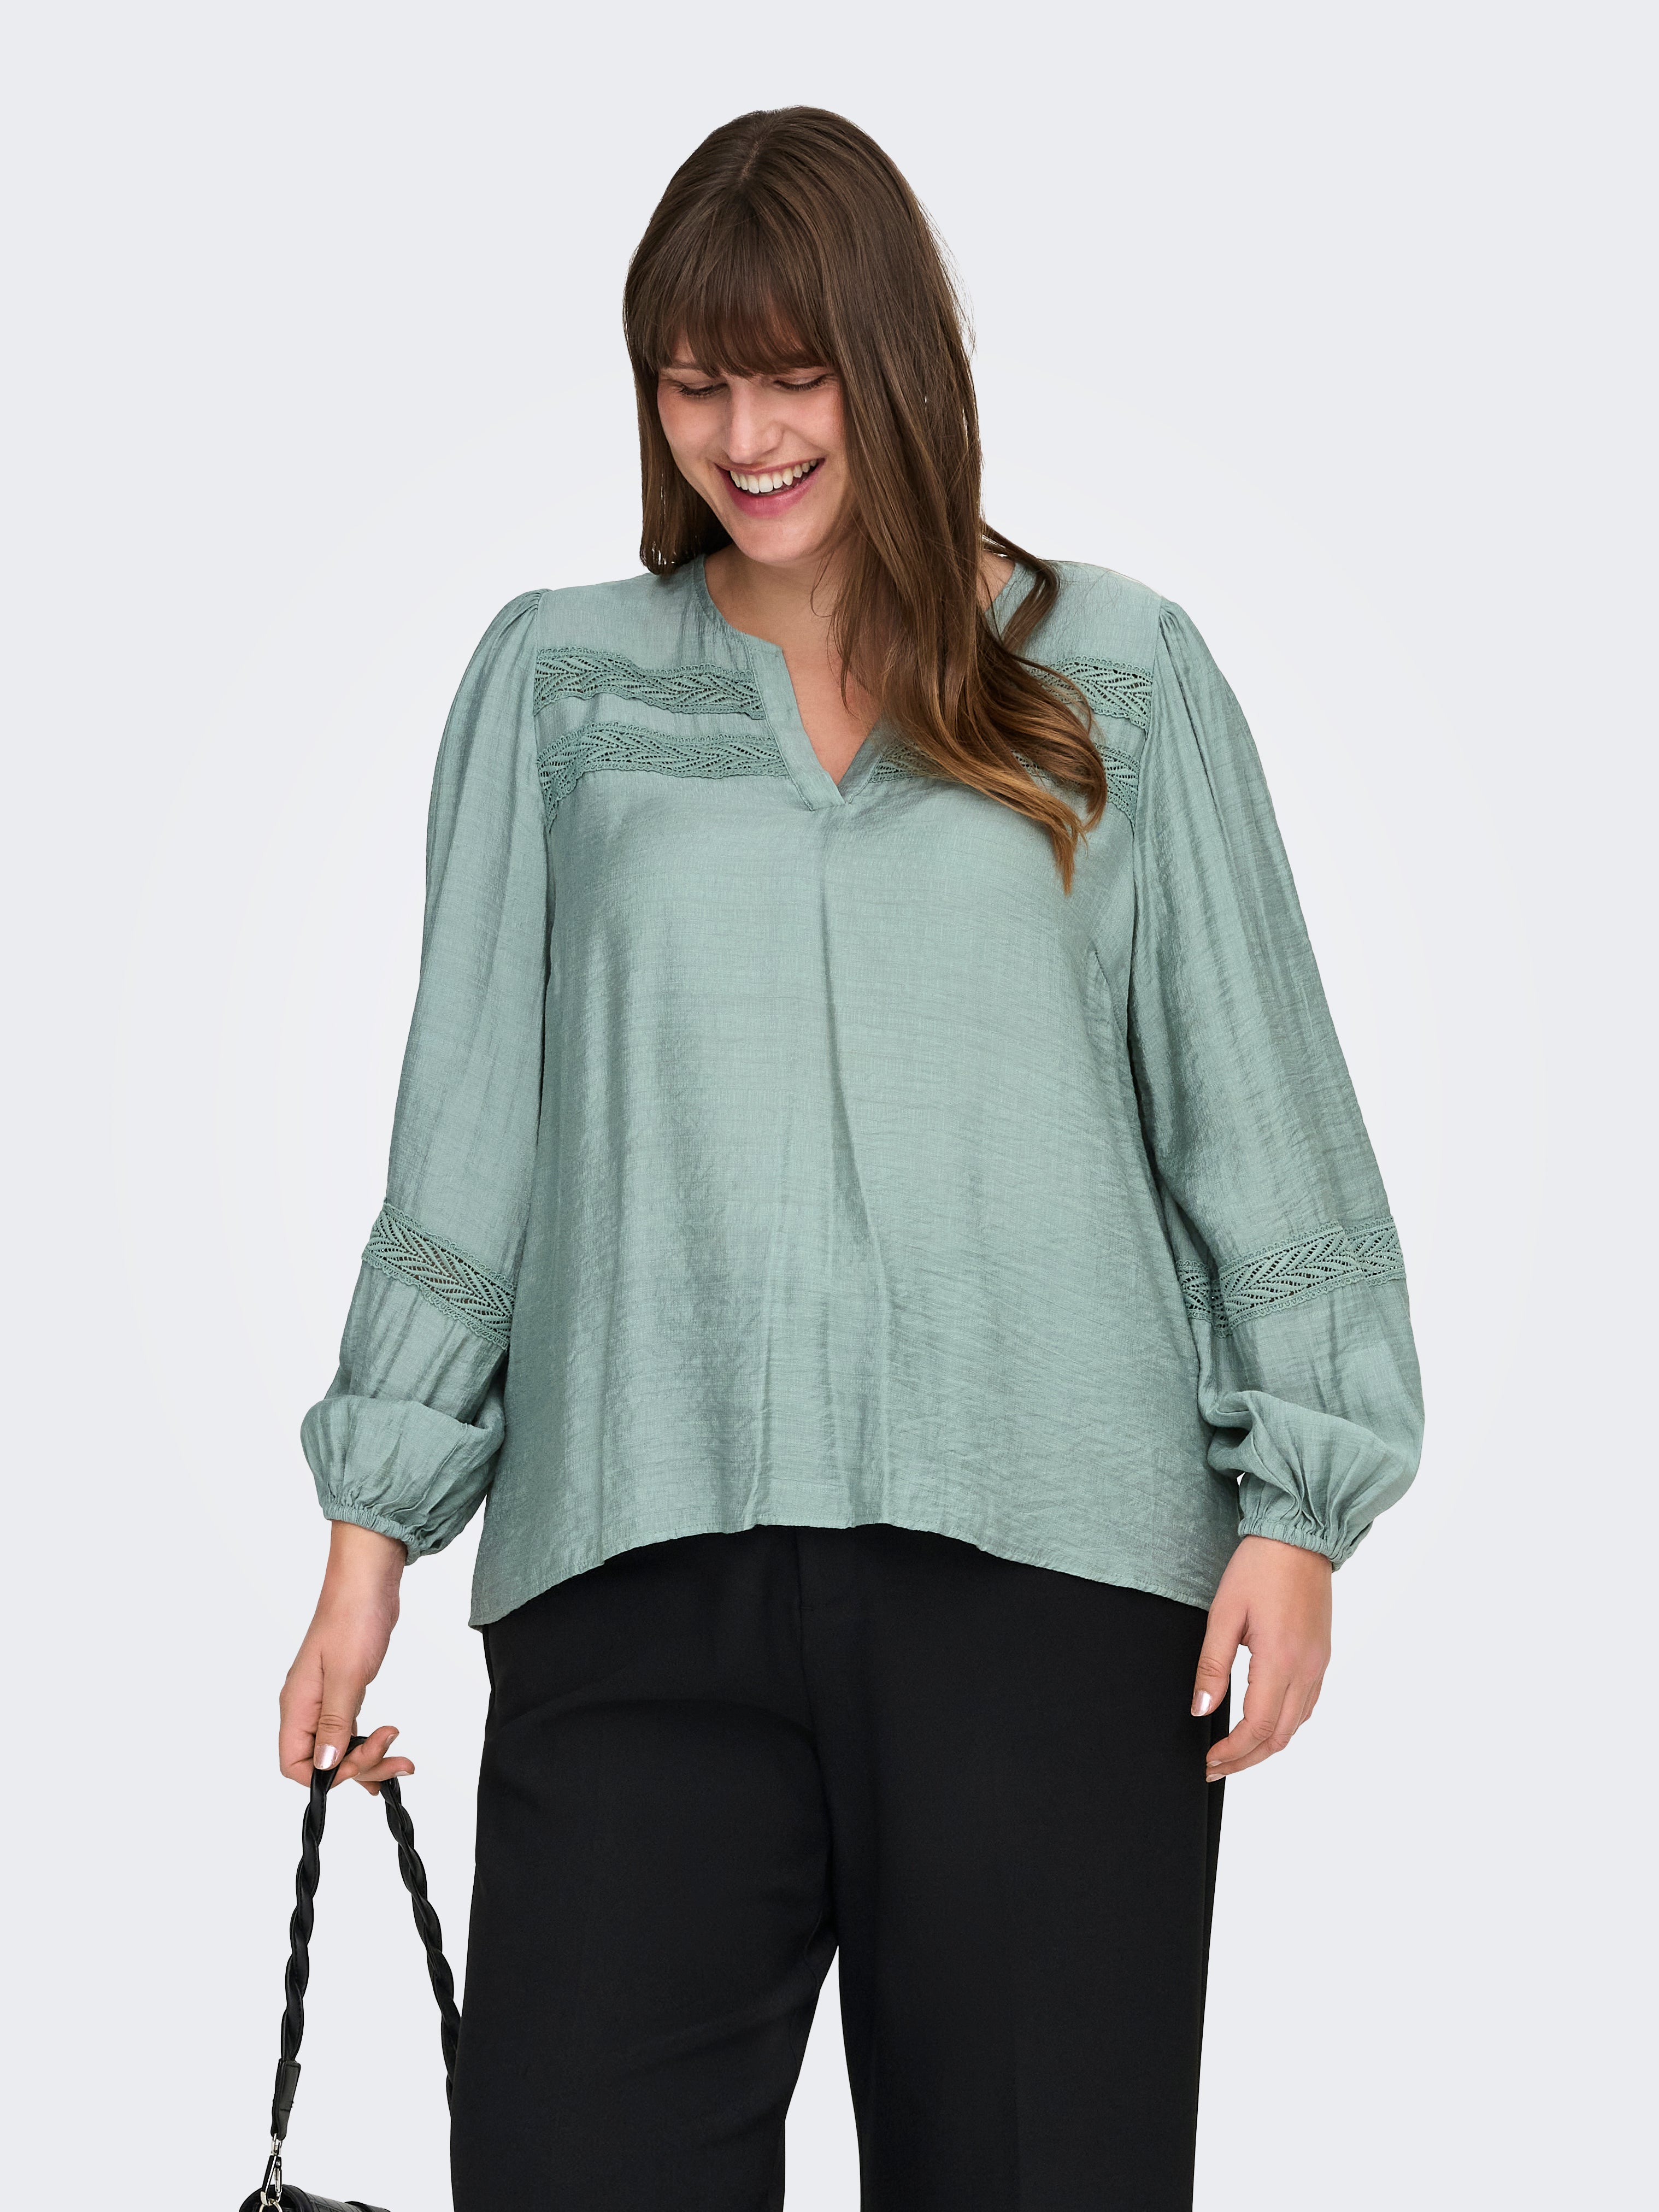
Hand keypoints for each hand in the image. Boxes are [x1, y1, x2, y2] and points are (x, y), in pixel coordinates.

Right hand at [279, 1521, 413, 1794]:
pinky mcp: (343, 1690)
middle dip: (359, 1767)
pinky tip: (388, 1746)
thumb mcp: (347, 1675)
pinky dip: (369, 1743)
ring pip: (339, 1747)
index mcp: (297, 1704)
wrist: (367, 1582)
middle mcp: (306, 1706)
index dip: (327, 1776)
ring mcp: (325, 1698)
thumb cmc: (352, 1618)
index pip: (294, 1763)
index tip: (360, 1764)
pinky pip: (350, 1730)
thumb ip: (334, 1724)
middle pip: (321, 1761)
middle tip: (394, 1758)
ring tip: (403, 1759)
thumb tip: (326, 1767)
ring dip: (369, 1758)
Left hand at [1191, 1534, 1332, 1781]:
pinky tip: (1263, 1723)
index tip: (1208, 1760)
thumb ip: (1212, 1666)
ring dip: (1266, 1746)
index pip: (1257, 1728)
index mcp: (1280, 1661)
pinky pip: (1307, 1705)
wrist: (1300, 1537)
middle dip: (1246, 1759)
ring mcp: (1318, 1664)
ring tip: (1234, 1752)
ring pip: (1296, 1725)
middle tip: (1214, 1766)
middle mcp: (1306, 1670)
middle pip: (1280, 1737)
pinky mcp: (1321, 1656)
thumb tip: (1200, 1710)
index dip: (1232, 1752)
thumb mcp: (1224, 1614)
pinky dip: (1285, 1724)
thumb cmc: (1258, 1568)